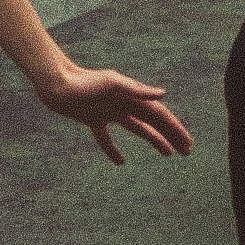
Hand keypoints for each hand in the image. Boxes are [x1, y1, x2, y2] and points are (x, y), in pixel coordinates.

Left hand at [35, 58, 196, 166]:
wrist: (57, 84)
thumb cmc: (84, 82)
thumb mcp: (112, 84)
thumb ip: (137, 89)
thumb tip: (163, 94)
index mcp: (132, 96)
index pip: (160, 116)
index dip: (175, 130)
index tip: (188, 145)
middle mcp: (124, 103)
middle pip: (154, 123)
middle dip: (171, 136)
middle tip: (186, 152)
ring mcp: (110, 112)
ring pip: (138, 129)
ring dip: (154, 140)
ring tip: (168, 155)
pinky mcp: (93, 119)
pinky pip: (106, 138)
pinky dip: (113, 150)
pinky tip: (120, 162)